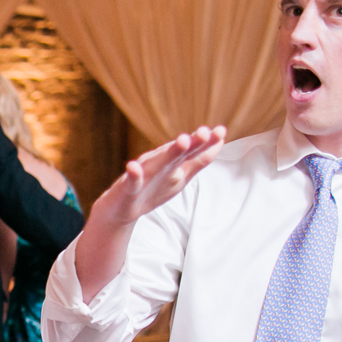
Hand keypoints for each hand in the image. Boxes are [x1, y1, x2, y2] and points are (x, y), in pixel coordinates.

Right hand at [90, 126, 227, 227]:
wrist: (120, 209)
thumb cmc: (152, 189)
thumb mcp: (180, 177)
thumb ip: (198, 160)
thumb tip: (220, 141)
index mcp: (175, 166)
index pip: (195, 154)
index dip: (208, 144)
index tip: (221, 132)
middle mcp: (160, 166)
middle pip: (179, 154)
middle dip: (192, 143)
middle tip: (205, 132)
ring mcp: (143, 176)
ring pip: (158, 163)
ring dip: (169, 153)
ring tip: (182, 141)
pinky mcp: (127, 189)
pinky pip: (131, 181)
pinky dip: (134, 174)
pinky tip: (133, 168)